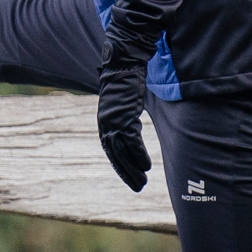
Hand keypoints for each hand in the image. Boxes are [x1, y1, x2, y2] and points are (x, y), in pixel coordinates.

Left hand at [96, 55, 152, 191]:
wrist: (124, 64)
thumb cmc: (126, 84)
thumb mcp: (125, 106)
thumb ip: (127, 120)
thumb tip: (134, 131)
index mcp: (105, 124)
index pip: (112, 151)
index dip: (120, 166)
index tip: (130, 178)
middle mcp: (106, 124)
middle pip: (116, 155)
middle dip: (126, 173)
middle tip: (137, 187)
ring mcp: (114, 120)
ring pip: (122, 152)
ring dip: (133, 168)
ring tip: (142, 182)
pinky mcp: (124, 115)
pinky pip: (131, 140)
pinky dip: (138, 154)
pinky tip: (146, 166)